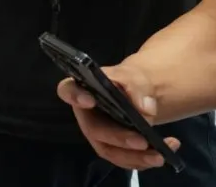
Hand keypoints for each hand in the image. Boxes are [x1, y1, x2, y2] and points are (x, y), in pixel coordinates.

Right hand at [57, 62, 178, 169]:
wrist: (138, 96)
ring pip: (110, 151)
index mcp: (83, 89)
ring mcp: (98, 134)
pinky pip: (124, 159)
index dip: (75, 97)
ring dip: (134, 157)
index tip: (89, 100)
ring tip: (160, 156)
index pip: (68, 90)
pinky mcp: (112, 148)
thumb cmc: (128, 82)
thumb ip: (137, 87)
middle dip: (118, 138)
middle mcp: (86, 115)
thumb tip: (146, 110)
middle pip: (94, 129)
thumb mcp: (134, 77)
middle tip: (142, 142)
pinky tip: (167, 150)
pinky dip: (145, 160)